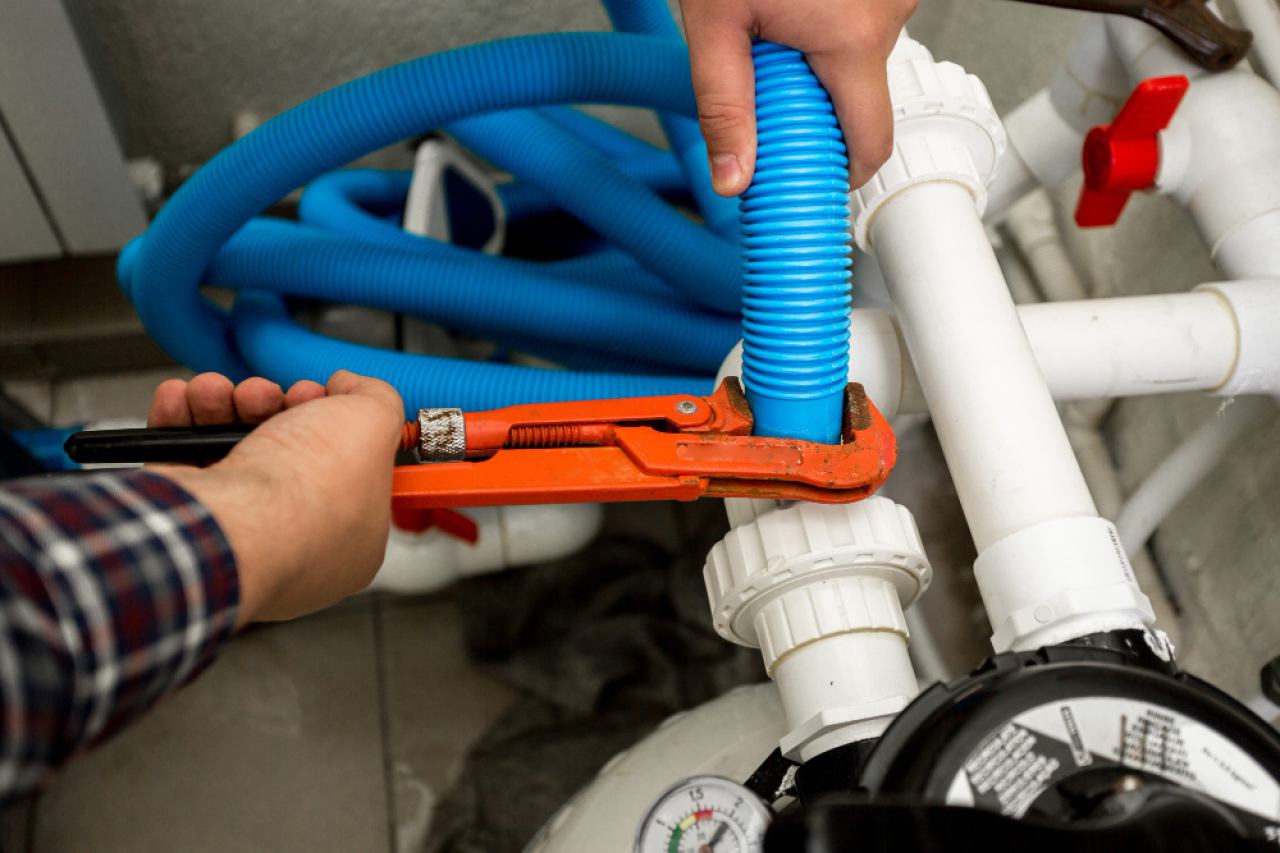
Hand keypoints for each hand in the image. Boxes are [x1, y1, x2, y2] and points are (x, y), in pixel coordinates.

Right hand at [148, 371, 403, 626]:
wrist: (231, 519)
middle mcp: (293, 538)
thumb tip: (352, 387)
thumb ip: (376, 398)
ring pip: (229, 448)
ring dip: (221, 404)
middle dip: (269, 405)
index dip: (333, 421)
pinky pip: (179, 456)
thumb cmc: (307, 493)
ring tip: (219, 394)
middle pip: (284, 451)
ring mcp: (237, 529)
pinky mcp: (188, 515)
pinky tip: (185, 399)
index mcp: (351, 535)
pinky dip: (178, 419)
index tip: (322, 397)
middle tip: (267, 397)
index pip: (347, 468)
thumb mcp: (375, 422)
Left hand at [678, 0, 915, 193]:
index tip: (813, 180)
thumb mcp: (715, 23)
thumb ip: (723, 106)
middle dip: (811, 103)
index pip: (871, 143)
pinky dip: (825, 25)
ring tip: (771, 22)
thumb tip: (733, 179)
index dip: (843, 172)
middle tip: (765, 77)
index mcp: (851, 40)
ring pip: (856, 58)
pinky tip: (792, 3)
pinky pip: (860, 21)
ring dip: (814, 59)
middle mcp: (887, 14)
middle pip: (858, 98)